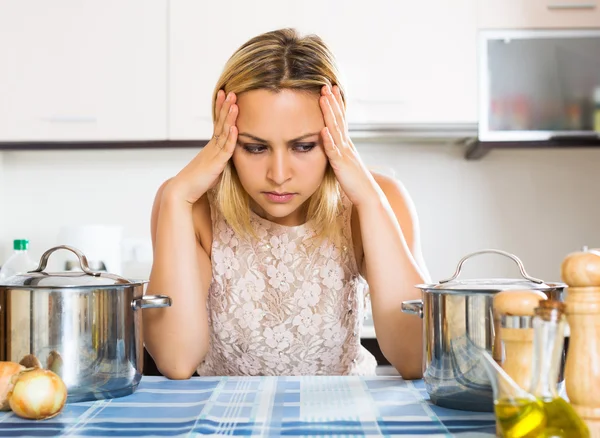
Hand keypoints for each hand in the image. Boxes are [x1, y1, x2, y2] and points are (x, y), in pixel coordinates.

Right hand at [168, 90, 238, 204]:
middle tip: (230, 91)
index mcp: (211, 147)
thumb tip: (228, 157)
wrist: (183, 191)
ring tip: (234, 103)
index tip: (225, 95)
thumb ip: (220, 160)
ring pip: (223, 132)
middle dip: (225, 106)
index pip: (218, 123)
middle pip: (220, 122)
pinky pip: (225, 149)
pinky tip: (234, 128)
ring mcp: (213, 154)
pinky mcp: (216, 164)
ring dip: (229, 117)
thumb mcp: (213, 167)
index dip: (221, 109)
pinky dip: (230, 138)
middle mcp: (212, 147)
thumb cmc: (198, 182)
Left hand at [319, 85, 378, 207]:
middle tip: (326, 85)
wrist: (369, 197)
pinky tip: (322, 129)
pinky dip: (328, 140)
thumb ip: (339, 154)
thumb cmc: (356, 184)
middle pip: (339, 119)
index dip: (336, 104)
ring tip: (323, 98)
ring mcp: (345, 154)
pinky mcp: (341, 165)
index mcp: (347, 145)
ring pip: (335, 130)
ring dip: (329, 113)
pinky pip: (333, 151)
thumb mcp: (346, 164)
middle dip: (332, 101)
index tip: (331, 90)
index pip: (341, 120)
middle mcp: (347, 145)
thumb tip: (332, 146)